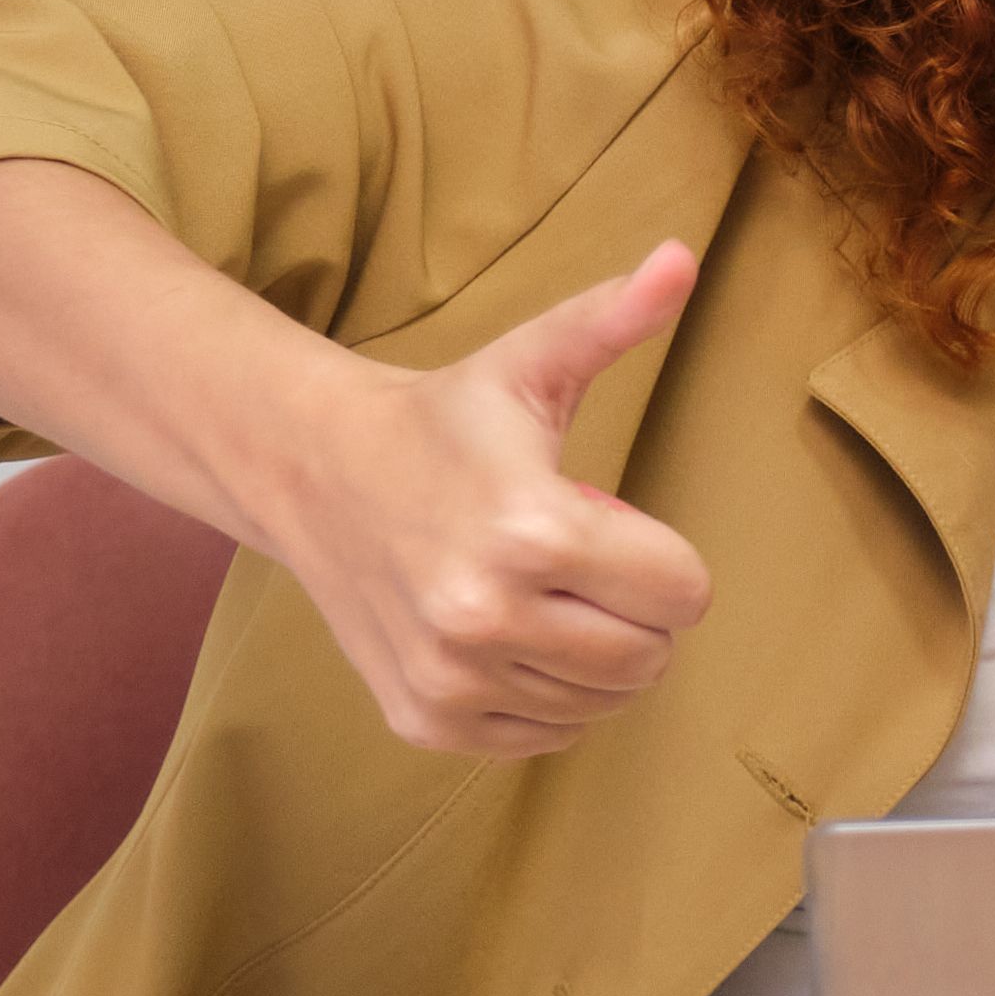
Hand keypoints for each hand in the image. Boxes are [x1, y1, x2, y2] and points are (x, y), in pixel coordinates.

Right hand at [247, 243, 714, 758]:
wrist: (312, 471)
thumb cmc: (443, 422)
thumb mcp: (531, 362)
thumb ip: (614, 317)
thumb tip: (682, 258)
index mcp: (531, 530)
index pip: (683, 596)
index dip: (668, 563)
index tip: (619, 529)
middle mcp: (485, 615)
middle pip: (649, 658)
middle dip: (638, 614)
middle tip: (587, 568)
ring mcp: (450, 676)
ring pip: (600, 704)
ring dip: (594, 658)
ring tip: (544, 596)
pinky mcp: (424, 718)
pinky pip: (544, 737)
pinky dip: (545, 697)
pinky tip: (508, 636)